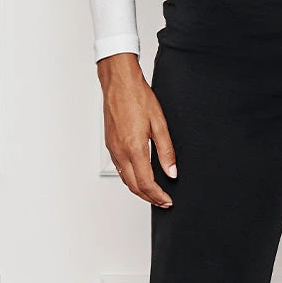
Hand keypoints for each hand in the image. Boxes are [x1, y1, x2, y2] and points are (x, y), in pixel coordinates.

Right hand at [96, 52, 177, 207]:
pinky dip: (130, 178)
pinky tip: (138, 174)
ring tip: (153, 191)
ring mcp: (113, 149)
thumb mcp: (159, 123)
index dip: (158, 196)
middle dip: (148, 197)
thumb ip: (166, 150)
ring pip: (125, 179)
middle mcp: (120, 152)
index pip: (146, 183)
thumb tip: (171, 172)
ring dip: (139, 189)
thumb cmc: (138, 97)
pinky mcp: (110, 144)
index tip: (167, 200)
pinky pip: (119, 168)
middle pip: (133, 186)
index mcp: (134, 148)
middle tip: (162, 201)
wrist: (119, 82)